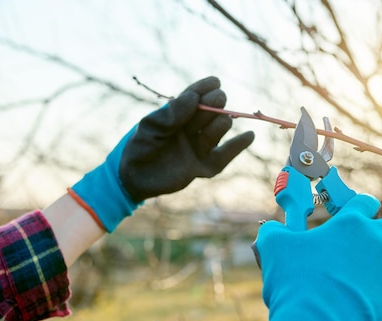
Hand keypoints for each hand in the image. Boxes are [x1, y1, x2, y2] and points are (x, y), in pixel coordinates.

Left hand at [70, 76, 253, 231]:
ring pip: (216, 131)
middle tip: (217, 99)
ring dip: (220, 123)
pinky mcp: (202, 166)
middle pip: (208, 112)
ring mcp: (197, 147)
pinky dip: (237, 146)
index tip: (215, 82)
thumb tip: (193, 96)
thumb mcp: (150, 126)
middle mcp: (190, 129)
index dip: (205, 89)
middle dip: (214, 104)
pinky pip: (223, 156)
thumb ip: (172, 112)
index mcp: (177, 116)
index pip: (195, 98)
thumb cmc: (138, 147)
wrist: (132, 177)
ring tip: (222, 119)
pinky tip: (249, 135)